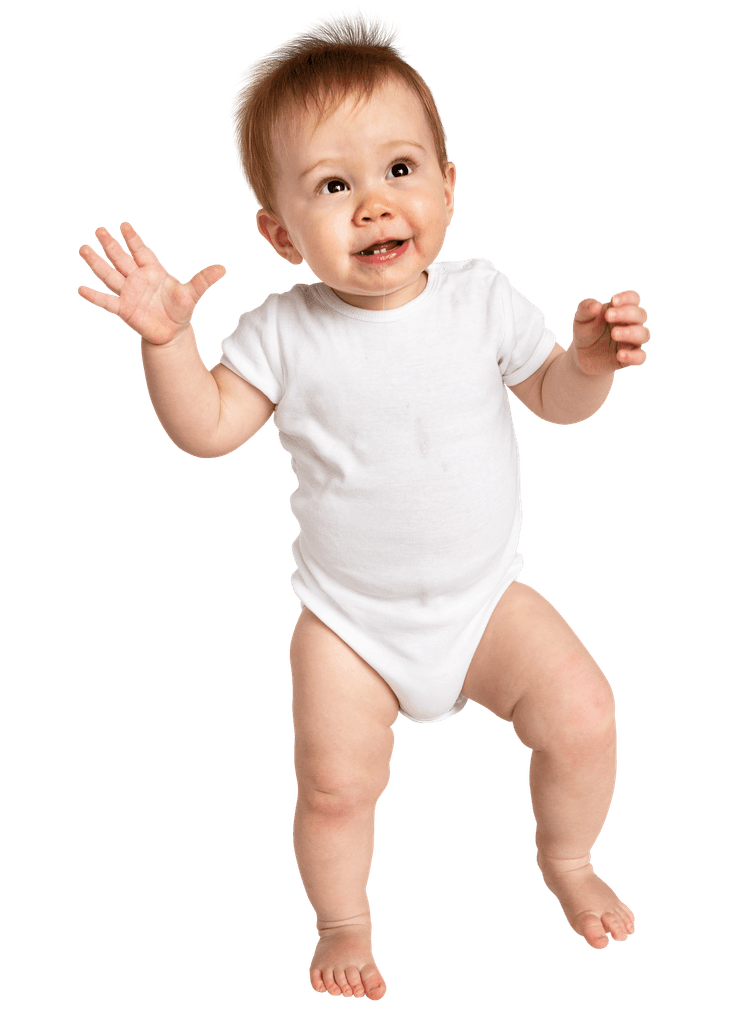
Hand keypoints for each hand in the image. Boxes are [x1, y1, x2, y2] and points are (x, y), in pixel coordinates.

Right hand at [77, 222, 225, 345]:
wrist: (171, 333)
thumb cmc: (180, 311)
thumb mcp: (192, 294)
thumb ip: (203, 280)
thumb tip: (223, 269)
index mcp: (153, 271)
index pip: (141, 251)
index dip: (133, 239)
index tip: (124, 225)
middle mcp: (137, 279)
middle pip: (121, 259)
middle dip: (111, 245)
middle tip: (99, 230)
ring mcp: (128, 293)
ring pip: (110, 275)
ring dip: (97, 263)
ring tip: (83, 248)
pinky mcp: (123, 309)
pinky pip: (106, 301)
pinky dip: (94, 296)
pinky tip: (81, 289)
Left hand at [570, 290, 649, 374]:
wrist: (581, 356)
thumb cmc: (586, 331)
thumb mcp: (581, 318)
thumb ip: (586, 309)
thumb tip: (596, 305)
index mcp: (622, 309)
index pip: (634, 298)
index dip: (627, 297)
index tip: (613, 300)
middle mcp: (631, 324)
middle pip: (641, 315)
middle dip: (626, 313)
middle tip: (608, 315)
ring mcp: (632, 341)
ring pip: (644, 335)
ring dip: (631, 332)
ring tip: (614, 333)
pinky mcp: (629, 358)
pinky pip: (640, 357)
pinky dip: (633, 356)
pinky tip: (619, 355)